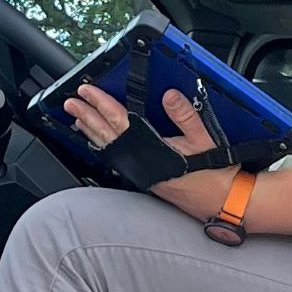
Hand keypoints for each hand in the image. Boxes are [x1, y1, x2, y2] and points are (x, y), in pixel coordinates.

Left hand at [61, 85, 237, 217]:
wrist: (220, 201)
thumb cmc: (212, 173)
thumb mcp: (202, 139)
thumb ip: (185, 115)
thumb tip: (169, 95)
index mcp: (150, 148)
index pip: (119, 120)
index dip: (101, 103)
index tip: (87, 91)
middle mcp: (139, 162)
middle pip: (105, 134)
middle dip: (86, 116)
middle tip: (71, 103)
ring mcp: (139, 172)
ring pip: (108, 148)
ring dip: (91, 131)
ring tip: (77, 119)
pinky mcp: (143, 178)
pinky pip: (115, 158)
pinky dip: (103, 146)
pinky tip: (99, 142)